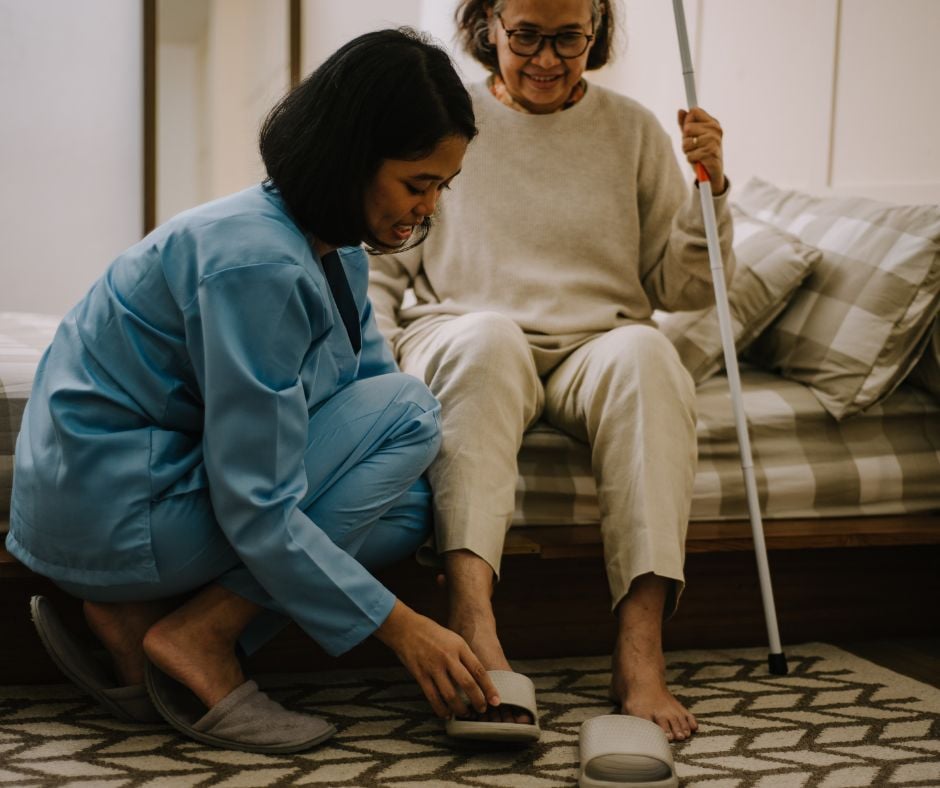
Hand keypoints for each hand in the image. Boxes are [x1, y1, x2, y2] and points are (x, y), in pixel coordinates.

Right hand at [373, 601, 500, 718]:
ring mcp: (433, 666)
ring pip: (450, 694)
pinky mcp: (420, 675)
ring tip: (466, 714)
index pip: (479, 670)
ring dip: (460, 708)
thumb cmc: (431, 633)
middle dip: (478, 701)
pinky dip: (441, 709)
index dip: (489, 688)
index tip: (495, 700)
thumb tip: (476, 678)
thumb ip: (464, 656)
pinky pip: (433, 697)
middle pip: (468, 684)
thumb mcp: (453, 639)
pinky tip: (446, 714)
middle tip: (482, 710)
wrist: (406, 628)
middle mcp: (448, 657)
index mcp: (459, 646)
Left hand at [678, 107, 725, 192]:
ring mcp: (714, 142)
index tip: (690, 132)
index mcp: (713, 123)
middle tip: (694, 147)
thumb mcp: (693, 137)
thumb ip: (686, 124)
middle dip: (685, 139)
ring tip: (696, 154)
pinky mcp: (710, 154)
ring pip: (686, 142)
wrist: (712, 173)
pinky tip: (699, 161)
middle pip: (687, 127)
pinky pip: (689, 155)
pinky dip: (691, 160)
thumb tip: (680, 111)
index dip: (687, 122)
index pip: (694, 112)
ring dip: (687, 151)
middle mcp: (715, 130)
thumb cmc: (702, 153)